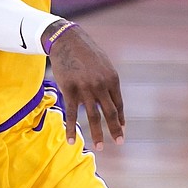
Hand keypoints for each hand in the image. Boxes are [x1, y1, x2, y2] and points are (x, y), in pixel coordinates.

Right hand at [48, 25, 124, 150]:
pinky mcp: (69, 89)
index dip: (120, 118)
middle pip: (110, 113)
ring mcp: (85, 88)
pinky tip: (72, 140)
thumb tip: (108, 101)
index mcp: (112, 78)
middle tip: (119, 142)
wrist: (66, 40)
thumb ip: (107, 82)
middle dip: (114, 130)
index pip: (118, 104)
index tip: (121, 129)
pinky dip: (72, 128)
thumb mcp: (102, 64)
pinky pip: (71, 113)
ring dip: (97, 134)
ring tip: (99, 147)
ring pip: (93, 116)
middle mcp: (101, 85)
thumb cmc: (85, 52)